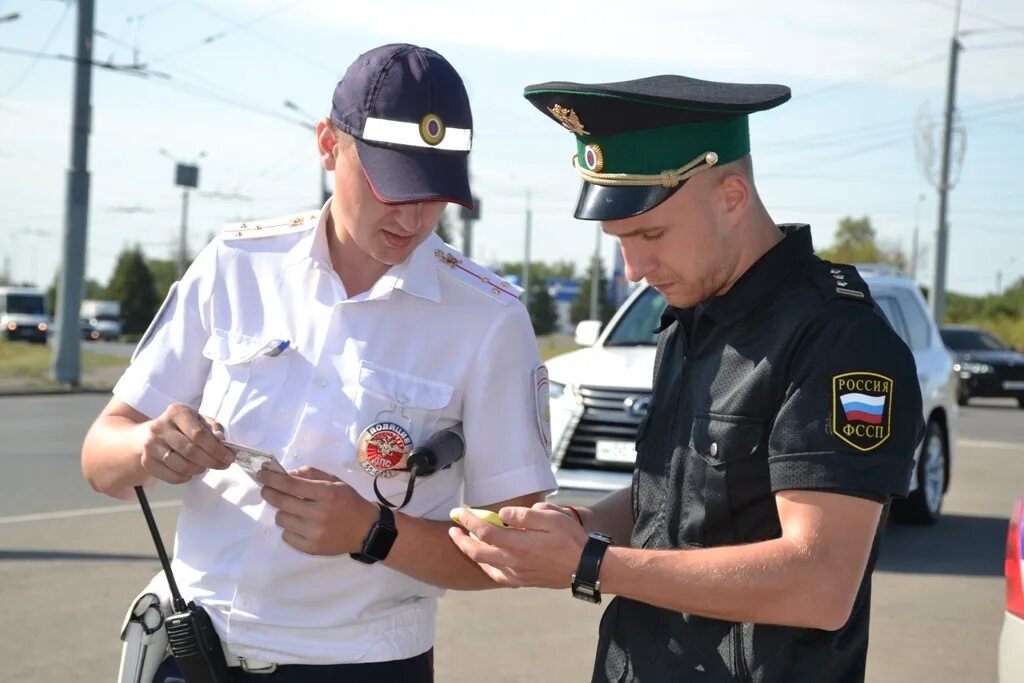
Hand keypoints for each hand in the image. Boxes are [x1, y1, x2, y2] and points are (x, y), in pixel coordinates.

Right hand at [139, 403, 234, 484]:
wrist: (148, 434)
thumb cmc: (181, 427)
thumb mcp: (199, 420)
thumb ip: (213, 428)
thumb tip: (221, 439)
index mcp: (177, 413)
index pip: (199, 434)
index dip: (216, 449)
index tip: (229, 457)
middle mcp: (160, 427)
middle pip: (190, 451)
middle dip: (211, 461)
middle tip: (222, 465)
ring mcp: (151, 445)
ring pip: (181, 465)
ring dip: (198, 470)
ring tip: (205, 467)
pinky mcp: (146, 461)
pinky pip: (171, 476)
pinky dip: (185, 478)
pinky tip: (190, 473)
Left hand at [258, 466, 377, 555]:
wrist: (366, 530)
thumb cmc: (348, 502)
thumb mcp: (335, 482)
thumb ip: (311, 474)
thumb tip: (285, 474)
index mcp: (327, 494)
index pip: (291, 485)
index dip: (273, 479)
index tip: (261, 475)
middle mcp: (320, 514)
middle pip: (282, 502)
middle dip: (269, 493)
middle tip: (267, 490)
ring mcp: (315, 533)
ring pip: (282, 519)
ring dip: (283, 511)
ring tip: (293, 510)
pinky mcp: (312, 548)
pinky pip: (286, 536)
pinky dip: (289, 528)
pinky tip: (300, 524)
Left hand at [448, 502, 587, 588]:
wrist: (586, 567)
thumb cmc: (571, 539)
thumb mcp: (553, 518)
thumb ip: (526, 515)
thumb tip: (503, 514)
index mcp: (520, 544)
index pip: (485, 532)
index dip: (469, 521)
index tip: (461, 512)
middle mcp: (514, 561)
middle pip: (477, 551)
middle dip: (461, 539)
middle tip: (453, 528)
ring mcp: (517, 574)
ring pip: (484, 564)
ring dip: (470, 551)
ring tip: (463, 540)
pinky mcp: (522, 581)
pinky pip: (496, 575)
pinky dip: (485, 566)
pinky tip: (484, 559)